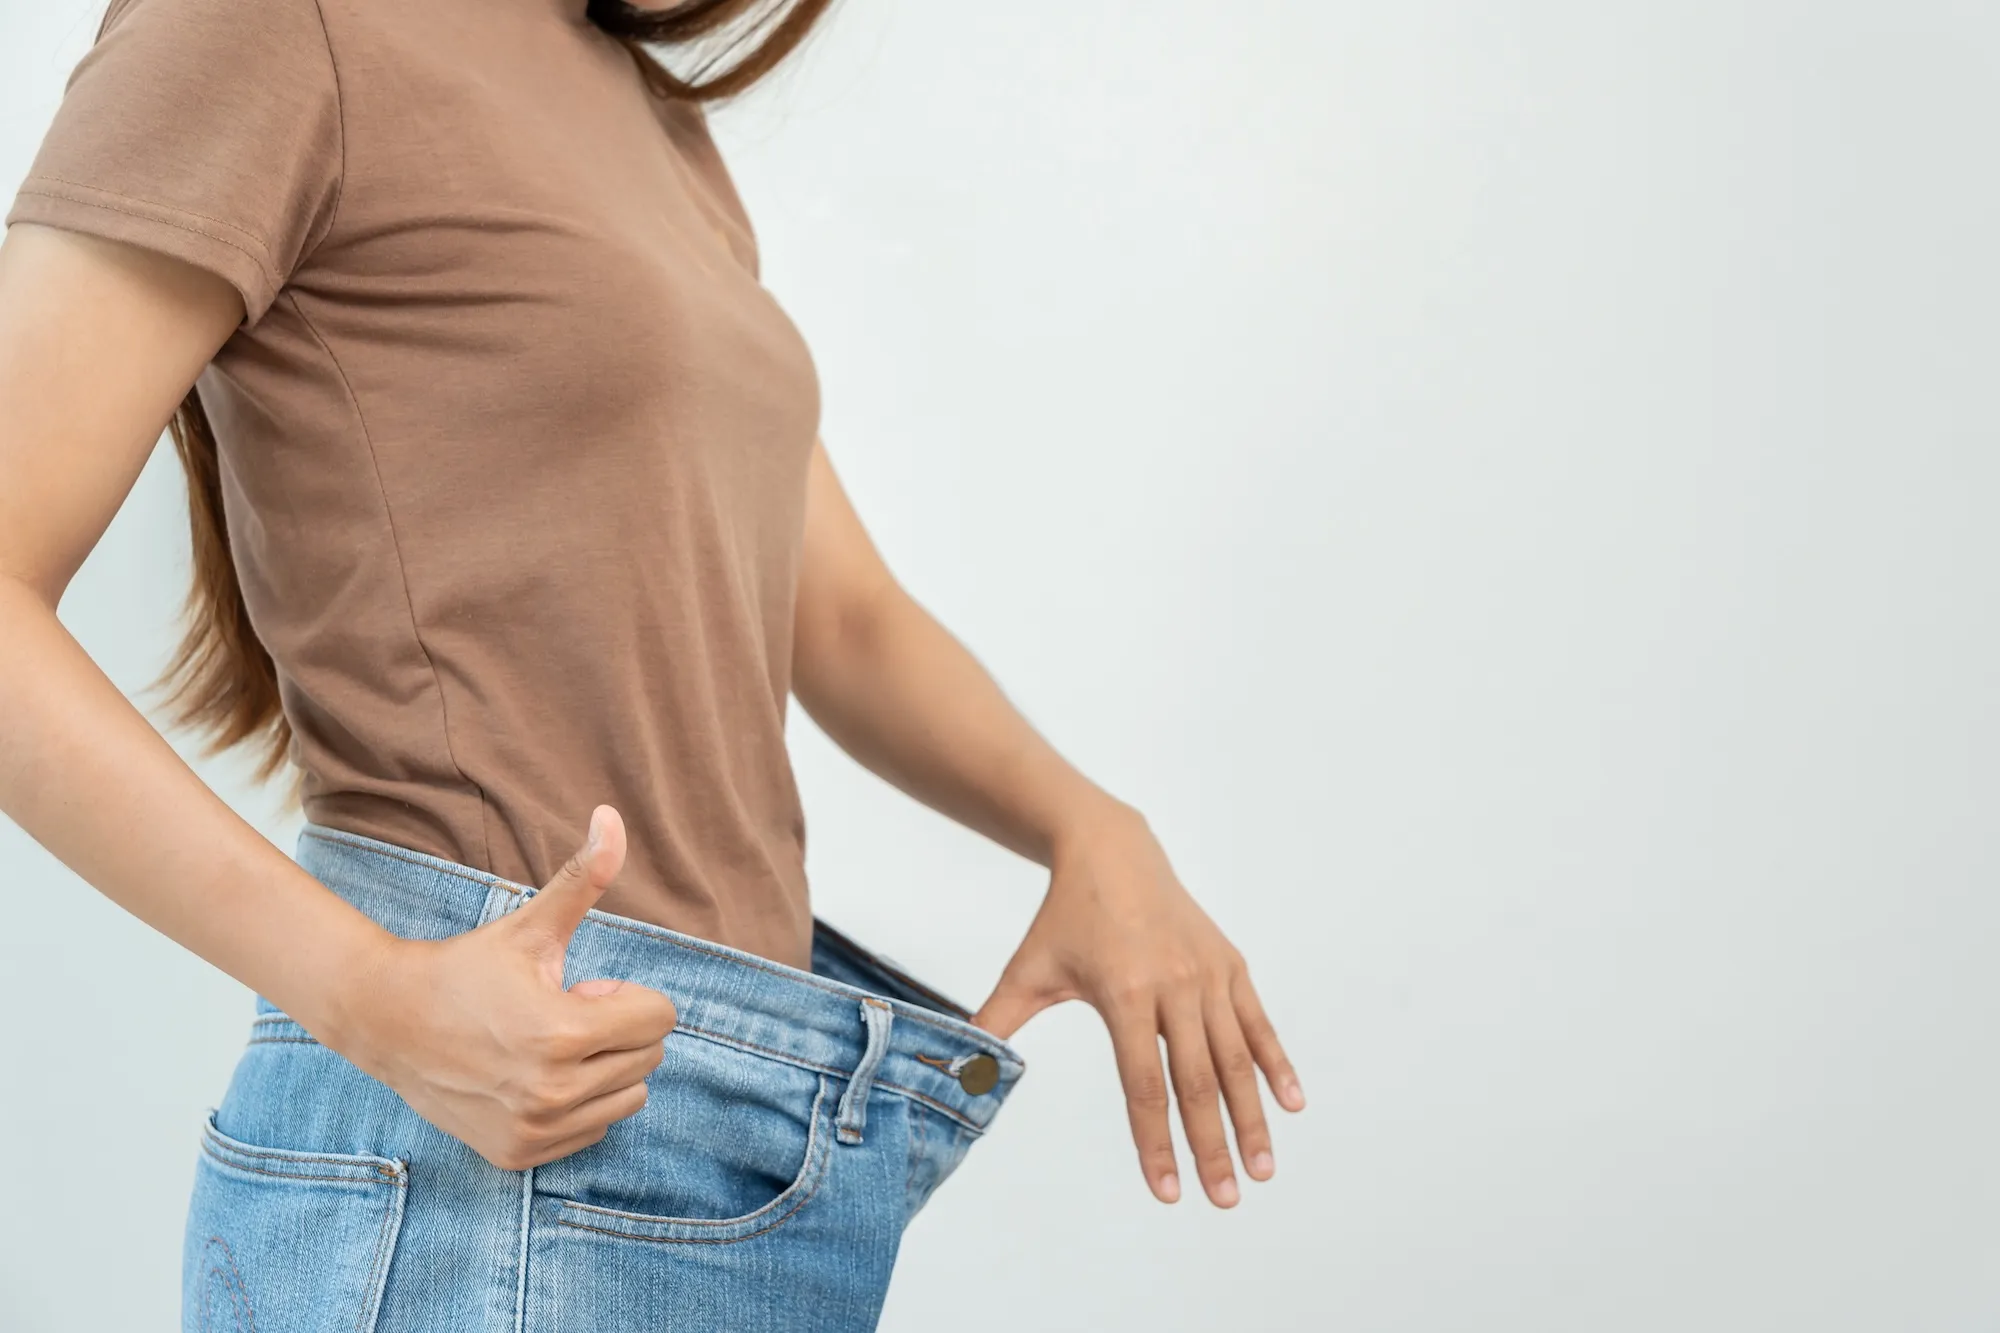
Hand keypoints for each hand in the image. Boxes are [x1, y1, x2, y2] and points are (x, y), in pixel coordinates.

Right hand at [335, 806, 677, 1170]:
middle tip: (559, 1015)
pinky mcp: (517, 1155)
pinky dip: (578, 1106)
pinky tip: (534, 1079)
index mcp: (563, 1035)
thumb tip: (614, 816)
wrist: (386, 1022)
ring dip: (604, 1070)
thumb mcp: (530, 925)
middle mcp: (552, 1093)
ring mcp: (534, 1130)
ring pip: (628, 1100)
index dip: (627, 998)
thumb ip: (583, 877)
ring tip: (549, 1047)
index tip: (579, 990)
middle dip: (617, 1030)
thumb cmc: (466, 968)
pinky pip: (593, 1132)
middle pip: (648, 1059)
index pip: (660, 1019)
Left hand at [972, 803, 1303, 1207]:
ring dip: (1252, 1117)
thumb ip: (997, 1023)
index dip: (1156, 1143)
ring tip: (1262, 1169)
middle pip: (1198, 1081)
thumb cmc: (1066, 917)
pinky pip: (1257, 1023)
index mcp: (1124, 992)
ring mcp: (1207, 974)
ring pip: (1236, 1058)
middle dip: (1213, 1147)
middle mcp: (1174, 985)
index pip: (1144, 1085)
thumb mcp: (1028, 971)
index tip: (1168, 1192)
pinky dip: (1277, 1063)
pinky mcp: (1230, 963)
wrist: (1112, 849)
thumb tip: (961, 1073)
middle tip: (1225, 1200)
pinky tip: (1292, 1103)